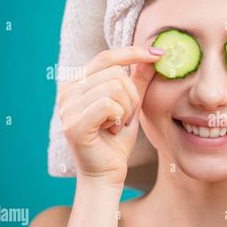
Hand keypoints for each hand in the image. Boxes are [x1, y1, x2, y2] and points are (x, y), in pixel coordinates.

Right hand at [56, 46, 162, 185]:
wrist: (107, 173)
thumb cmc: (117, 140)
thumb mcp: (131, 106)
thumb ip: (137, 82)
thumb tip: (151, 57)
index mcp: (78, 83)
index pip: (106, 57)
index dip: (133, 52)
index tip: (158, 54)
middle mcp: (67, 91)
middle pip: (115, 73)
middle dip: (132, 97)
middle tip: (126, 117)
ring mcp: (67, 107)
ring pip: (114, 88)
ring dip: (127, 109)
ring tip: (118, 125)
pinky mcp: (73, 123)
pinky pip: (109, 104)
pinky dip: (119, 117)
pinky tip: (112, 130)